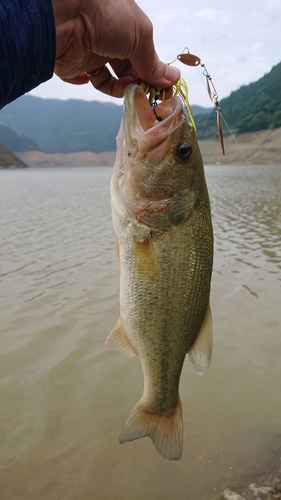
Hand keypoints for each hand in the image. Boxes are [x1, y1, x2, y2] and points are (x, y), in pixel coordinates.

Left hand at [51, 0, 179, 96]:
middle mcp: (111, 39)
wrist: (63, 16)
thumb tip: (172, 78)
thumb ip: (153, 62)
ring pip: (110, 80)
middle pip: (128, 70)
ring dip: (118, 88)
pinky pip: (87, 80)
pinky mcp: (75, 64)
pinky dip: (93, 84)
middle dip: (136, 83)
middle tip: (141, 91)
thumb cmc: (106, 16)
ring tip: (124, 86)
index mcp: (128, 27)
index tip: (158, 87)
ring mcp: (92, 52)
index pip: (144, 55)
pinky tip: (91, 79)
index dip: (151, 71)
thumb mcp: (139, 36)